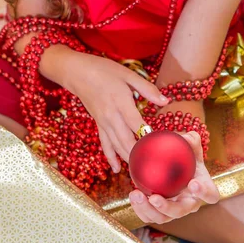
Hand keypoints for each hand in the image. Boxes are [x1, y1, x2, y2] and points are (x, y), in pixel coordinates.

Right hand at [64, 53, 168, 171]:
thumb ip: (147, 89)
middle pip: (126, 141)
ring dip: (128, 159)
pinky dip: (111, 157)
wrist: (78, 73)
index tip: (161, 148)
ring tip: (140, 172)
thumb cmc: (105, 70)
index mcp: (121, 102)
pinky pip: (105, 144)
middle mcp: (111, 116)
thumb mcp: (128, 74)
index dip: (148, 137)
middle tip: (154, 167)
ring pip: (116, 146)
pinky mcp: (98, 124)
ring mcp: (103, 122)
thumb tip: (165, 100)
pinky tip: (117, 169)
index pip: (137, 125)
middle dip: (140, 155)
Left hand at [129, 131, 219, 223]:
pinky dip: (140, 209)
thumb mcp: (192, 146)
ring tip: (136, 194)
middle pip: (180, 211)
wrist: (176, 167)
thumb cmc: (187, 157)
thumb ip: (192, 140)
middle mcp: (190, 204)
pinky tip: (133, 194)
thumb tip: (186, 137)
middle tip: (154, 197)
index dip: (203, 193)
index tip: (193, 183)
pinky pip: (150, 215)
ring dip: (148, 209)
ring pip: (163, 218)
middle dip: (167, 207)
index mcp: (204, 190)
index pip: (210, 195)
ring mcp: (175, 211)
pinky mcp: (161, 213)